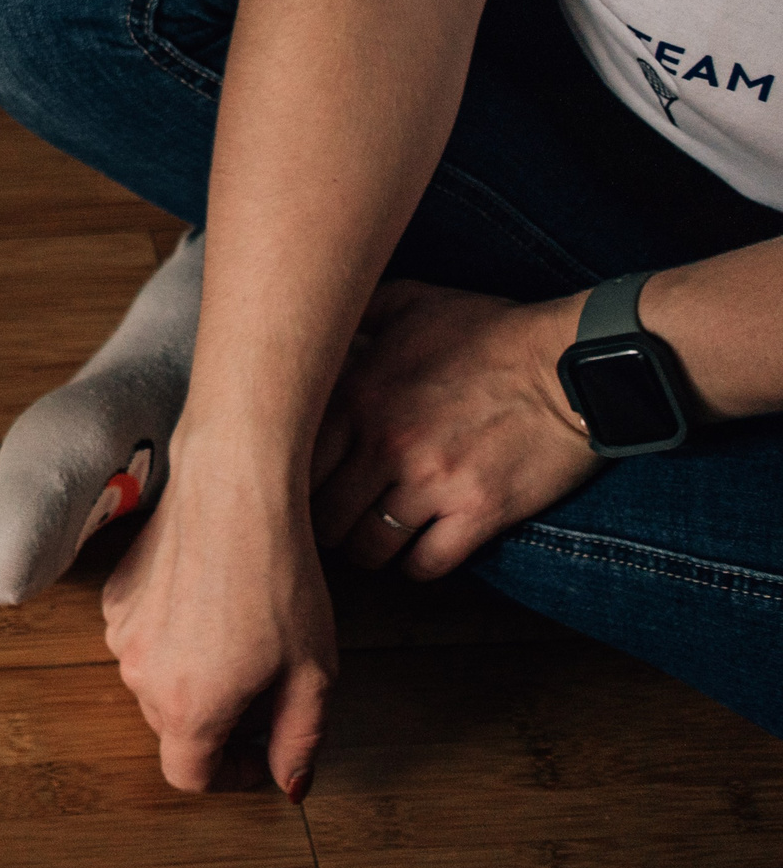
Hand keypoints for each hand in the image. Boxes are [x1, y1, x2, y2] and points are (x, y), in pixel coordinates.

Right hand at [102, 444, 334, 796]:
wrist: (234, 492)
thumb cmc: (280, 579)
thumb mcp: (314, 672)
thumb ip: (300, 740)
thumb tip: (290, 787)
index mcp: (189, 709)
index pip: (192, 776)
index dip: (233, 774)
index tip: (265, 751)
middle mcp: (141, 679)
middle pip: (174, 728)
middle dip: (219, 721)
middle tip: (268, 685)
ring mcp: (120, 636)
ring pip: (156, 680)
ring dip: (193, 676)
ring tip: (241, 633)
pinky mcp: (115, 597)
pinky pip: (143, 636)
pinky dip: (173, 635)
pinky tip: (211, 597)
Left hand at [312, 281, 598, 577]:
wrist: (577, 363)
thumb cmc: (493, 331)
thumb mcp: (413, 302)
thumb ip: (358, 313)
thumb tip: (319, 317)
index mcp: (359, 397)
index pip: (291, 464)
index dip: (290, 483)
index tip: (300, 488)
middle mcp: (385, 444)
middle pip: (322, 517)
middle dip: (325, 525)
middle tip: (339, 521)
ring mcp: (432, 483)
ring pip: (368, 549)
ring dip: (369, 550)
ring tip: (376, 540)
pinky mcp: (479, 512)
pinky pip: (425, 565)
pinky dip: (416, 565)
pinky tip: (420, 549)